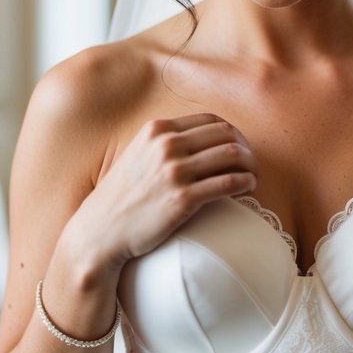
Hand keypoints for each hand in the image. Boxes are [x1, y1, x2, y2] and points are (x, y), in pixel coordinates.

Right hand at [62, 114, 256, 270]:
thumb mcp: (138, 154)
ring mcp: (174, 172)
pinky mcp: (182, 199)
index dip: (231, 132)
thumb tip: (202, 140)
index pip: (211, 120)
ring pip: (232, 156)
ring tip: (252, 175)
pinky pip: (229, 183)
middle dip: (245, 147)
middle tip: (250, 162)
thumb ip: (165, 143)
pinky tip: (248, 187)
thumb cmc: (123, 196)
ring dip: (250, 164)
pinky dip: (245, 182)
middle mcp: (166, 146)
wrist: (100, 232)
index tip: (238, 147)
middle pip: (226, 135)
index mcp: (157, 130)